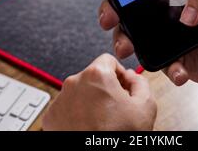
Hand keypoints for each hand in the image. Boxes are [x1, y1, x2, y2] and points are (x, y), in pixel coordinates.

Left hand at [42, 53, 156, 129]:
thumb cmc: (118, 136)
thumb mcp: (145, 106)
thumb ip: (141, 82)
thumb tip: (132, 77)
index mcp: (96, 75)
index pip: (109, 60)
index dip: (119, 74)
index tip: (122, 88)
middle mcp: (74, 83)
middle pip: (93, 77)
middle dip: (105, 90)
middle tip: (115, 109)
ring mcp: (60, 101)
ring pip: (79, 93)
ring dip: (90, 102)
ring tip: (101, 122)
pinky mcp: (51, 117)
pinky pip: (67, 108)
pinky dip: (76, 115)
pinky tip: (88, 127)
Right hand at [98, 0, 197, 87]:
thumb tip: (186, 13)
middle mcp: (162, 9)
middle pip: (125, 4)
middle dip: (109, 9)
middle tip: (110, 17)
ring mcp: (160, 34)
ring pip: (129, 34)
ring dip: (122, 40)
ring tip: (128, 47)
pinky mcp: (166, 57)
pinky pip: (154, 62)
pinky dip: (164, 67)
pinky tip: (180, 70)